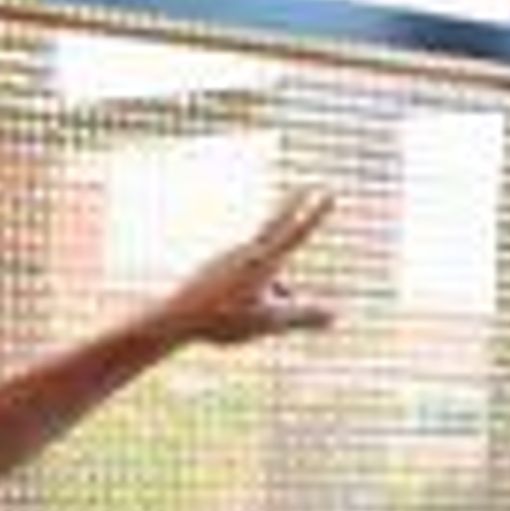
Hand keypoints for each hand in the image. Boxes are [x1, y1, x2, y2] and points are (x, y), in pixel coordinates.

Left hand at [157, 189, 335, 349]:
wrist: (173, 317)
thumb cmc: (221, 320)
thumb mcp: (268, 322)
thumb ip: (303, 316)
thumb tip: (337, 316)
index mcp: (262, 261)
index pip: (296, 232)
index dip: (315, 214)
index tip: (328, 193)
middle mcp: (246, 253)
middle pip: (275, 227)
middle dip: (292, 209)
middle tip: (304, 188)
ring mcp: (228, 258)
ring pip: (262, 274)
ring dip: (267, 294)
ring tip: (240, 318)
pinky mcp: (215, 269)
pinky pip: (243, 281)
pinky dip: (248, 298)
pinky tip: (226, 314)